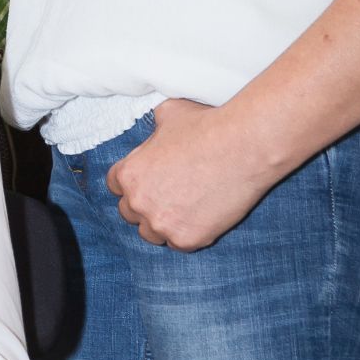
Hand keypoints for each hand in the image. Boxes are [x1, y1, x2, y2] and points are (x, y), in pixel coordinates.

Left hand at [106, 98, 280, 249]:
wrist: (244, 148)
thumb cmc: (206, 127)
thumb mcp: (168, 115)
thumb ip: (154, 129)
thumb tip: (157, 129)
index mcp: (128, 174)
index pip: (115, 186)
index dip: (133, 183)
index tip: (149, 182)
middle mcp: (138, 202)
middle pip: (130, 213)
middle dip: (146, 205)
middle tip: (169, 196)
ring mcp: (161, 224)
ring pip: (152, 234)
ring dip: (163, 224)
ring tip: (184, 209)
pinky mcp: (187, 239)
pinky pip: (178, 245)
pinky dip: (188, 234)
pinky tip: (201, 218)